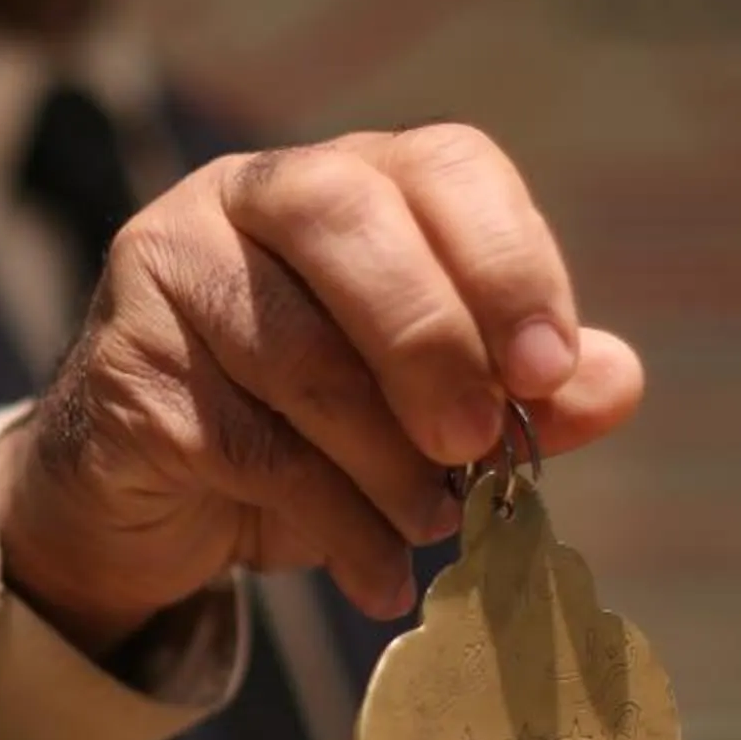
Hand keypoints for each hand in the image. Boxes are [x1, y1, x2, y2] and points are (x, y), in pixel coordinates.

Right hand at [0, 127, 644, 655]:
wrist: (150, 503)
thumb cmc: (306, 433)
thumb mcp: (428, 413)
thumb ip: (522, 391)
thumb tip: (616, 383)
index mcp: (349, 178)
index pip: (442, 167)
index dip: (506, 260)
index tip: (549, 370)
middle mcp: (249, 195)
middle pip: (346, 217)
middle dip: (431, 338)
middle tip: (477, 444)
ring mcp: (170, 270)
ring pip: (293, 345)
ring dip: (383, 458)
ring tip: (433, 526)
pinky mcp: (124, 365)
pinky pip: (241, 441)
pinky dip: (328, 521)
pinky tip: (374, 572)